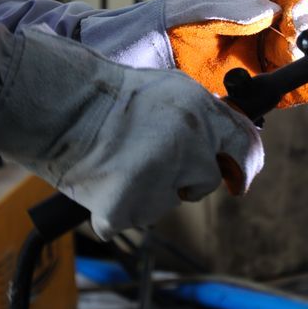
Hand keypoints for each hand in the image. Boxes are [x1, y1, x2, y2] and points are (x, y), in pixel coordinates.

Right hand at [0, 29, 262, 239]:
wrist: (61, 103)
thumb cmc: (111, 94)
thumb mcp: (173, 89)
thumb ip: (206, 115)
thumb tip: (232, 141)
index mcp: (202, 113)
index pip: (246, 147)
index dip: (245, 165)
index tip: (239, 178)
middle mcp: (189, 145)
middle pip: (207, 180)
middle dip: (188, 178)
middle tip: (155, 160)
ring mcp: (159, 178)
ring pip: (168, 202)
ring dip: (149, 191)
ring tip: (121, 161)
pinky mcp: (127, 206)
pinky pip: (130, 219)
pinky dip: (115, 208)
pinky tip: (103, 180)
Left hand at [79, 0, 307, 106]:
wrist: (113, 79)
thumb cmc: (138, 33)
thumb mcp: (174, 11)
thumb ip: (218, 5)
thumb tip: (265, 10)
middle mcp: (248, 15)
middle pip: (295, 10)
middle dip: (303, 19)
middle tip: (297, 31)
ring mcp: (250, 50)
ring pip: (295, 48)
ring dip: (303, 55)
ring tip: (294, 61)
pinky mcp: (249, 85)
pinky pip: (285, 85)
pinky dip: (299, 87)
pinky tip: (301, 86)